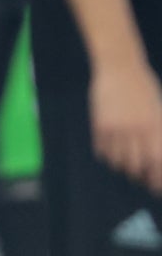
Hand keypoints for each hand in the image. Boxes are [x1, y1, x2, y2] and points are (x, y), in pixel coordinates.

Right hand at [90, 62, 161, 192]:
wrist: (119, 68)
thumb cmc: (144, 88)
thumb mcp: (159, 109)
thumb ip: (159, 132)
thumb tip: (156, 157)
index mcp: (155, 125)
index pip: (157, 161)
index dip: (157, 177)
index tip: (156, 187)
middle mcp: (136, 129)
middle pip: (136, 165)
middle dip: (139, 175)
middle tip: (140, 177)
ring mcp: (116, 128)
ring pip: (117, 160)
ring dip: (122, 165)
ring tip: (125, 163)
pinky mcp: (100, 125)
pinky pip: (102, 150)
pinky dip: (107, 154)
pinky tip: (111, 150)